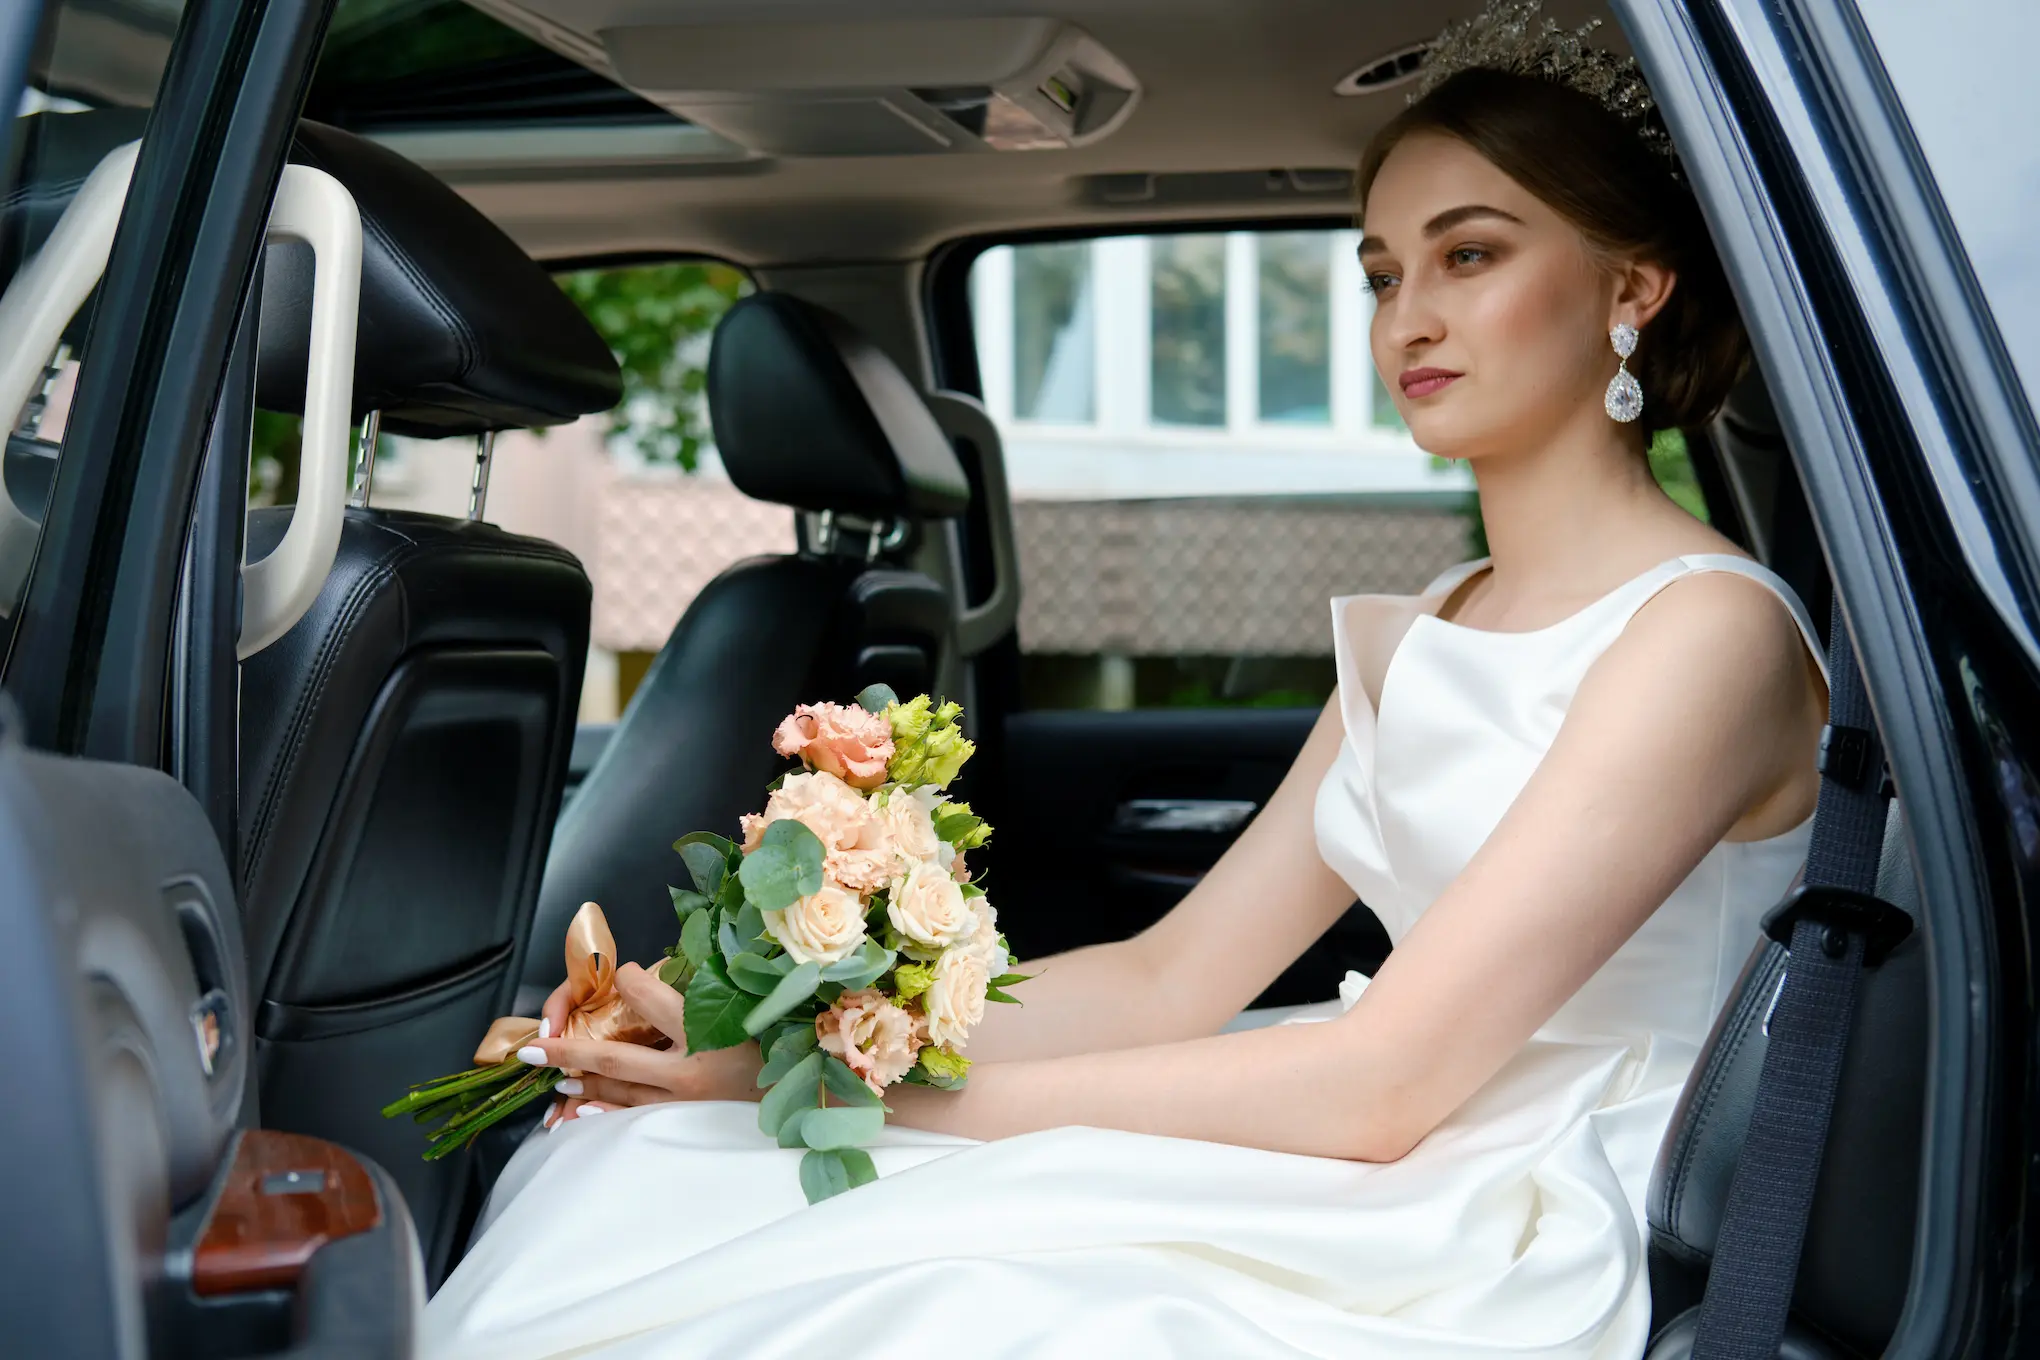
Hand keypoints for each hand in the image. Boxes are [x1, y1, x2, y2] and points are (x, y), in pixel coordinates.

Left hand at [528, 962, 762, 1126]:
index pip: (648, 996)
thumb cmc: (776, 1046)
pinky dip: (607, 1116)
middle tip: (534, 1050)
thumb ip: (705, 996)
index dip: (627, 980)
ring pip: (620, 1094)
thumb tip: (658, 978)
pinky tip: (583, 1113)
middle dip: (568, 1052)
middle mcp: (690, 1070)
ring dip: (584, 1085)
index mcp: (707, 1029)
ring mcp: (685, 1105)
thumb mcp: (747, 1011)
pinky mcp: (687, 1125)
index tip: (619, 974)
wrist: (807, 1099)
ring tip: (558, 1079)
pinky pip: (636, 1121)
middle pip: (615, 1059)